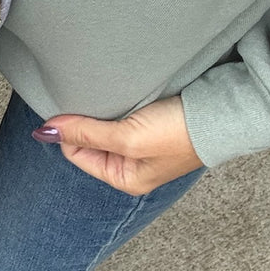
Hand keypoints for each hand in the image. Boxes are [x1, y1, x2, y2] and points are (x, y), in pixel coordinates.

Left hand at [34, 96, 203, 195]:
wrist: (223, 113)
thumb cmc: (179, 133)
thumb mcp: (127, 137)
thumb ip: (86, 133)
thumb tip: (45, 131)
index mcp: (123, 178)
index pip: (76, 153)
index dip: (69, 131)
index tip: (69, 108)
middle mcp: (131, 164)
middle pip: (89, 139)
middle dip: (85, 120)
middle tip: (88, 97)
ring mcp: (142, 143)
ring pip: (104, 125)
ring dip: (101, 110)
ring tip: (106, 93)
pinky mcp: (153, 123)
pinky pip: (121, 114)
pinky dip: (117, 103)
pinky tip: (120, 92)